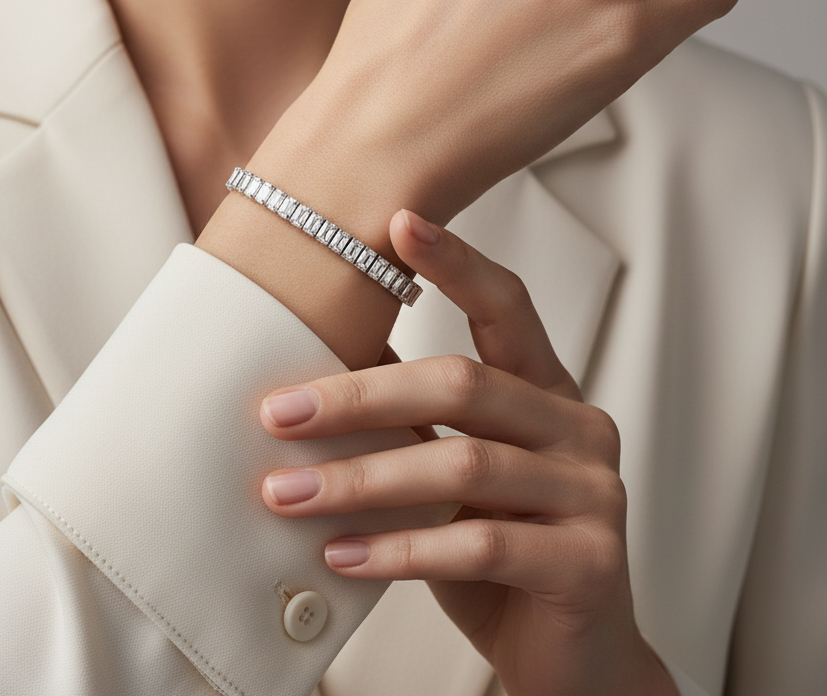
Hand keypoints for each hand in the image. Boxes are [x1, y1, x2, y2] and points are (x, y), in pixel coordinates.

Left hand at [259, 211, 675, 695]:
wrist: (575, 660)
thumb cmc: (501, 553)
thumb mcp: (453, 473)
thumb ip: (413, 420)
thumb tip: (318, 370)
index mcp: (548, 391)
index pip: (507, 306)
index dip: (456, 263)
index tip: (399, 222)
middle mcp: (580, 428)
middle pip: (463, 384)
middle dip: (359, 396)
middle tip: (280, 412)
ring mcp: (595, 495)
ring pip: (463, 465)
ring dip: (360, 479)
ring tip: (288, 493)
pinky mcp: (589, 564)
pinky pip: (480, 545)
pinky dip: (399, 549)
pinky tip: (342, 555)